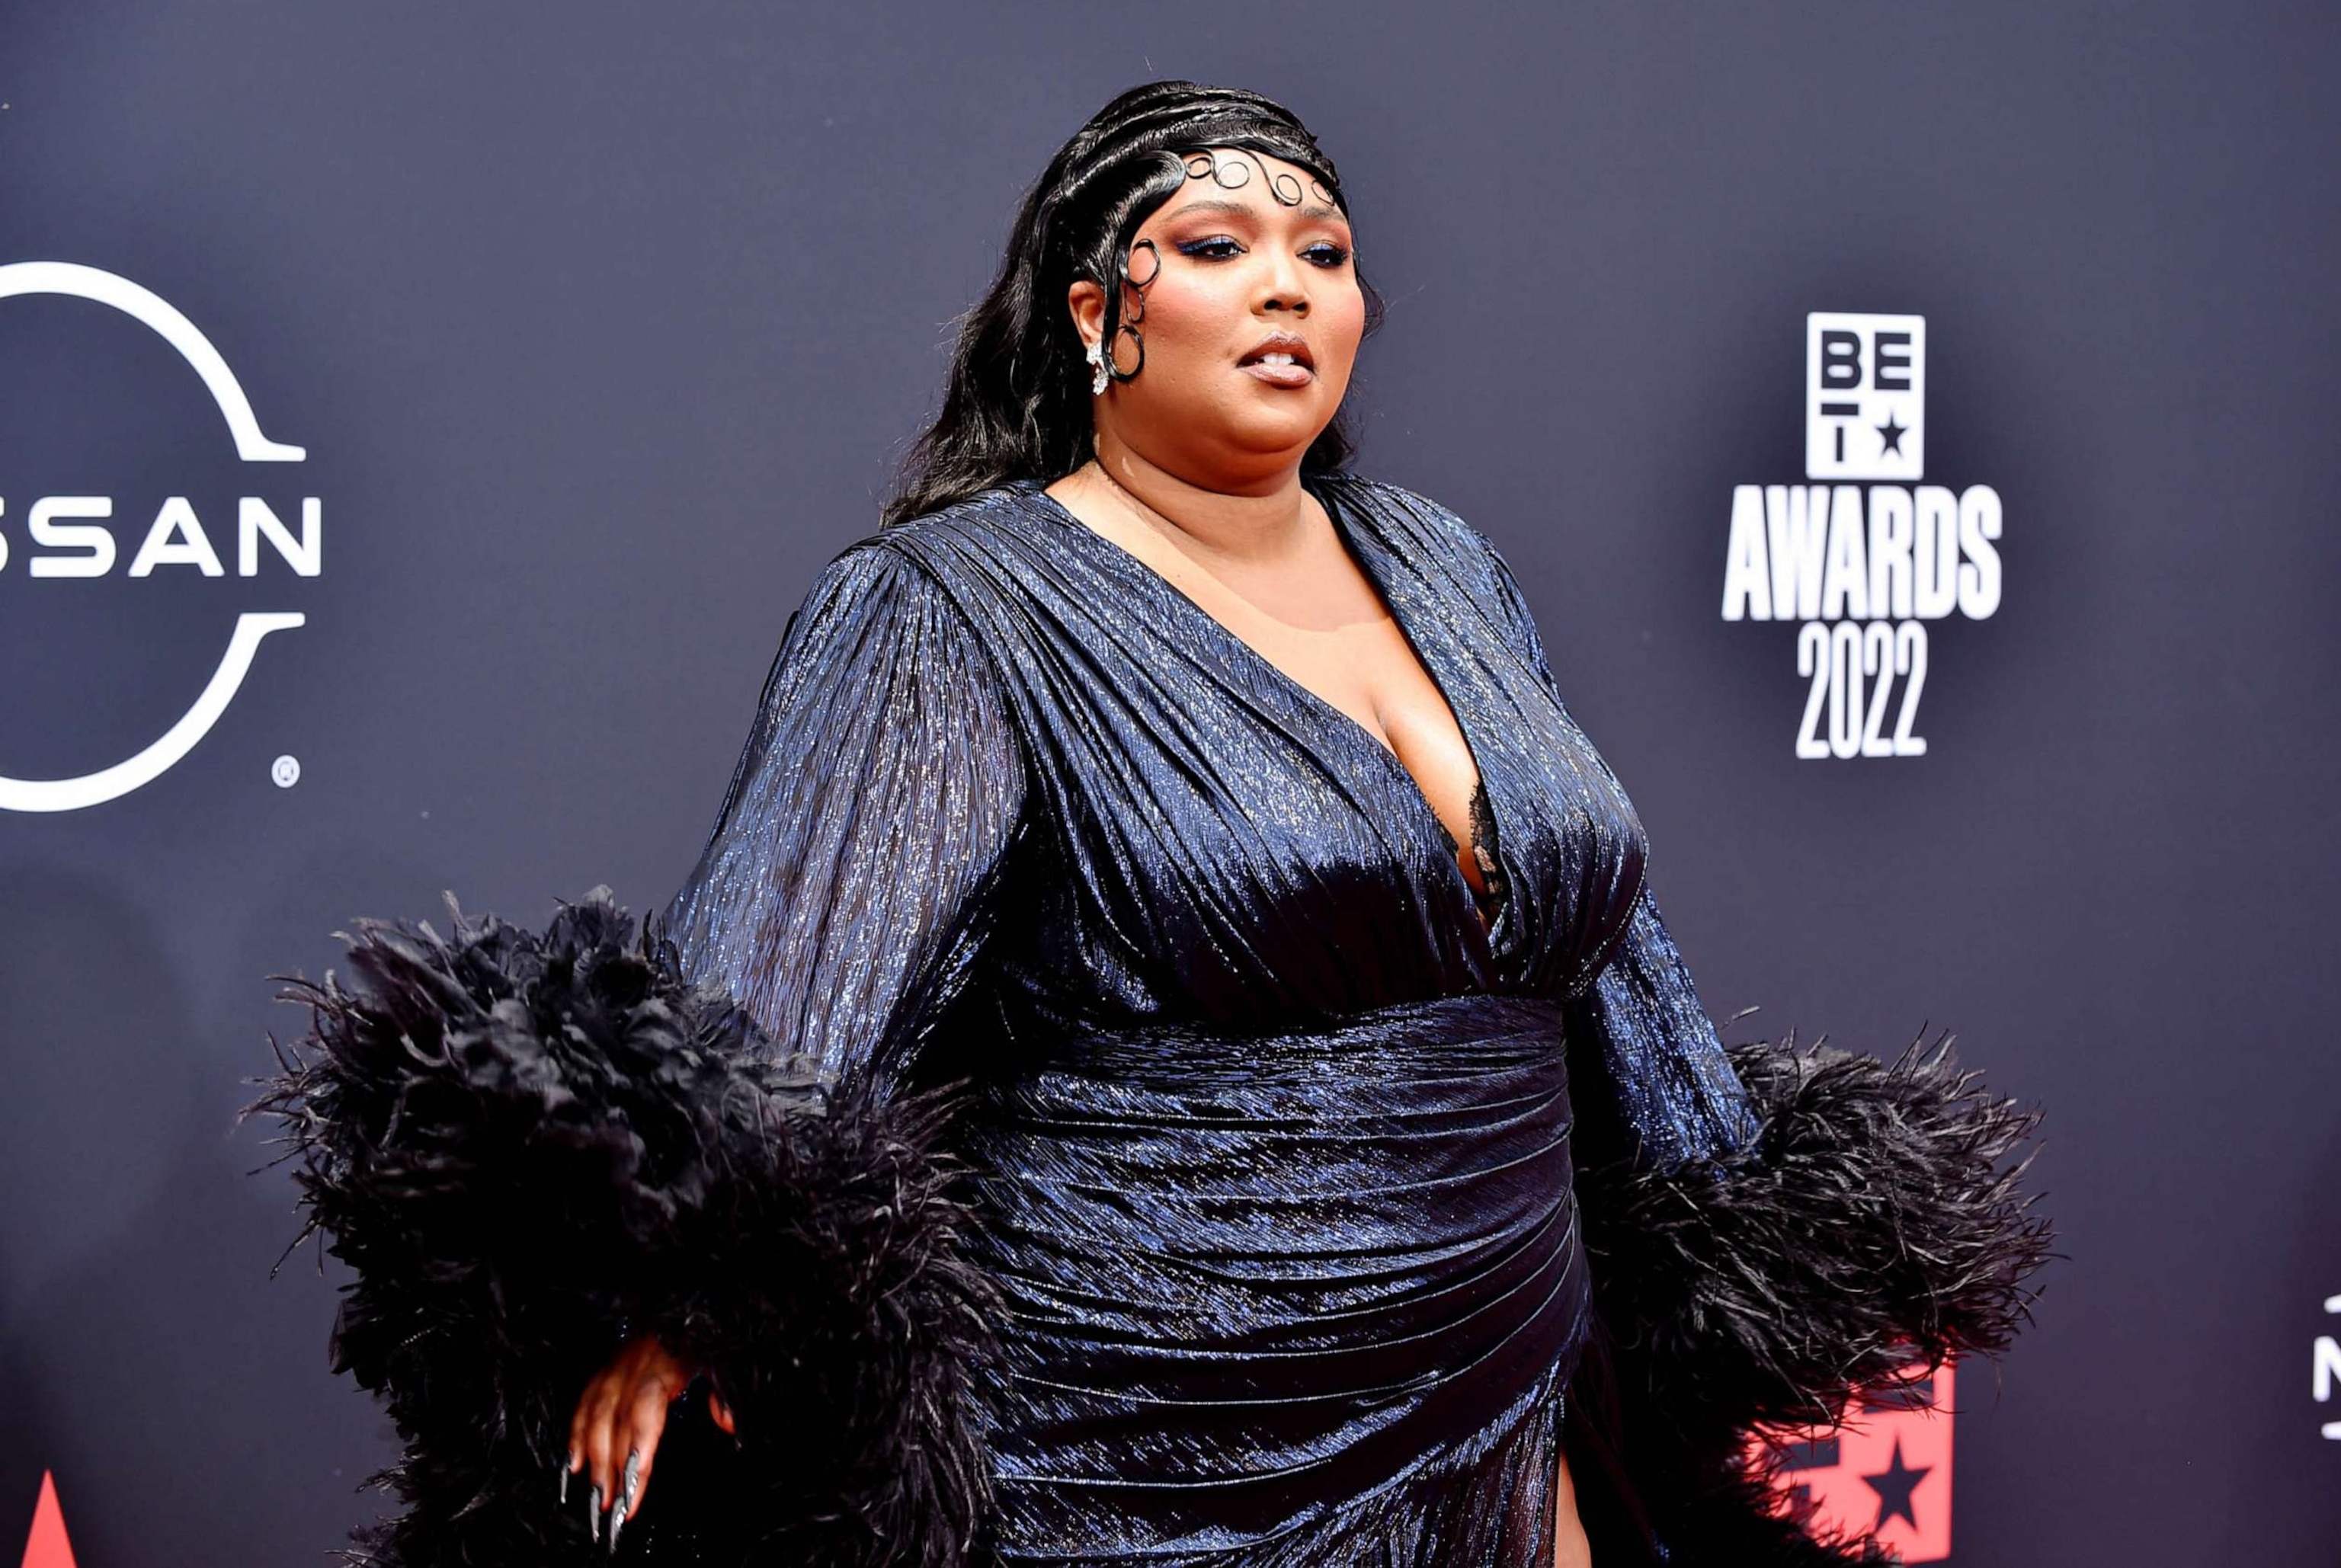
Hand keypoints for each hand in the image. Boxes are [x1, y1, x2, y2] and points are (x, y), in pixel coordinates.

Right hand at [563, 1334, 737, 1547]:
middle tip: (612, 1507)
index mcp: (659, 1372)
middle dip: (612, 1470)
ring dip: (592, 1460)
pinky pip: (582, 1408)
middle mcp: (630, 1375)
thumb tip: (730, 1425)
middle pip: (616, 1427)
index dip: (638, 1452)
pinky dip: (574, 1437)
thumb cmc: (693, 1341)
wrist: (673, 1309)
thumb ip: (723, 1395)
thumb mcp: (715, 1361)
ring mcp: (612, 1375)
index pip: (645, 1416)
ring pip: (594, 1421)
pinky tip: (573, 1464)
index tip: (635, 1484)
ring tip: (595, 1495)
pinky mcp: (600, 1376)